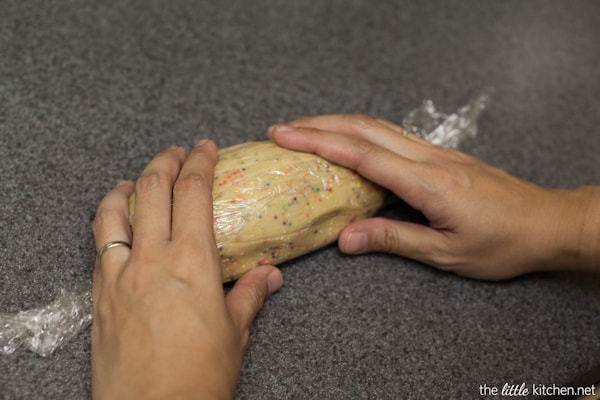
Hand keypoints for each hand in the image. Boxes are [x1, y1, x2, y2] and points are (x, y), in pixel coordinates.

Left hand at [91, 140, 282, 399]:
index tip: (205, 148)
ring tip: (136, 179)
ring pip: (113, 212)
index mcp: (191, 262)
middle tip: (177, 153)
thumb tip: (268, 275)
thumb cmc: (198, 378)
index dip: (199, 163)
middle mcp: (151, 259)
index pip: (193, 192)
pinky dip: (107, 224)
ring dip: (126, 186)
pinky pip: (98, 247)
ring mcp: (119, 276)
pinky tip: (116, 226)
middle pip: (152, 190)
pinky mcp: (99, 297)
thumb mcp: (234, 333)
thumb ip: (249, 295)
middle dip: (165, 162)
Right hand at [268, 115, 598, 279]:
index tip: (285, 136)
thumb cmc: (503, 243)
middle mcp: (428, 158)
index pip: (361, 154)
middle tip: (283, 129)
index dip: (318, 142)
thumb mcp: (446, 253)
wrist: (548, 222)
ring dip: (339, 124)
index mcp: (427, 182)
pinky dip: (362, 134)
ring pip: (378, 127)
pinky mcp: (441, 156)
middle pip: (364, 129)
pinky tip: (349, 143)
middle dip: (319, 125)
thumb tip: (345, 238)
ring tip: (306, 131)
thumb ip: (393, 240)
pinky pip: (393, 137)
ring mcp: (436, 152)